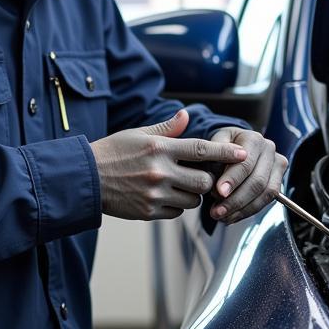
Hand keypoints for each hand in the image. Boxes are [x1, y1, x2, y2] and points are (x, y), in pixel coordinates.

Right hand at [90, 109, 246, 220]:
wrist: (85, 179)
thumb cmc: (112, 152)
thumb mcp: (138, 134)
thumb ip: (166, 129)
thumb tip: (186, 116)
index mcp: (159, 148)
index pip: (202, 150)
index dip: (226, 153)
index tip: (243, 153)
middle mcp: (160, 171)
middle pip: (204, 181)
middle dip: (207, 180)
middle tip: (200, 176)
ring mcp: (154, 194)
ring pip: (192, 201)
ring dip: (192, 195)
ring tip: (179, 186)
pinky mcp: (148, 212)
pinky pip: (176, 213)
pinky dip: (176, 207)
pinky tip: (164, 197)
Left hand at [207, 127, 287, 223]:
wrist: (232, 148)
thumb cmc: (221, 147)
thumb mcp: (212, 145)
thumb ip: (213, 159)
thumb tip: (214, 178)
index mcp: (253, 139)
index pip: (245, 163)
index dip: (232, 180)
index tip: (219, 192)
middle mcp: (269, 150)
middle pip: (257, 181)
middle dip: (236, 200)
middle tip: (217, 211)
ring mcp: (277, 165)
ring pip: (266, 193)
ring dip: (242, 209)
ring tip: (222, 217)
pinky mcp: (278, 180)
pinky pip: (267, 200)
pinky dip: (248, 211)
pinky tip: (232, 217)